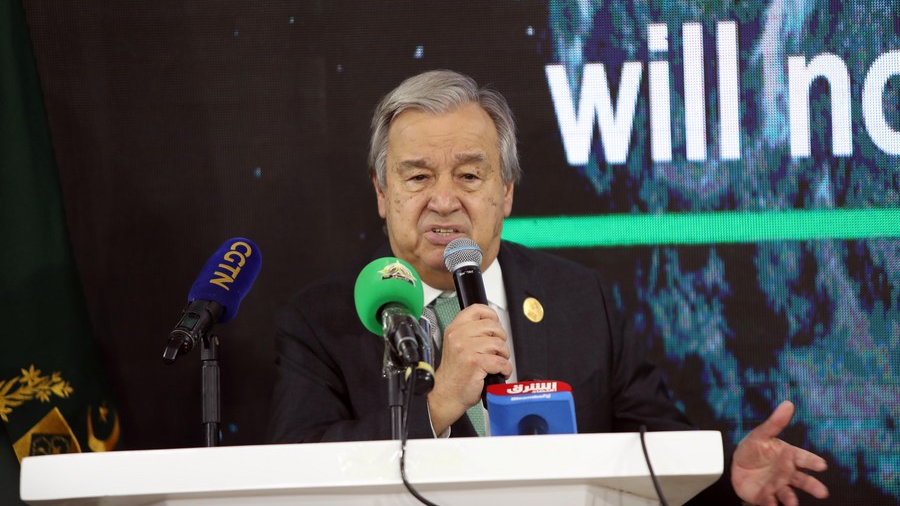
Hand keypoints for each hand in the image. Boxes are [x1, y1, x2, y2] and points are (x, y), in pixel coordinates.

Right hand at [427, 304, 510, 433]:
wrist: (446, 394)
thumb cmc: (454, 373)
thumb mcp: (456, 346)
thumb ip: (470, 333)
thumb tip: (493, 326)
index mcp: (454, 329)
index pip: (477, 310)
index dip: (491, 316)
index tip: (496, 325)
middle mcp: (458, 336)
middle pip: (492, 326)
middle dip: (501, 338)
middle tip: (498, 349)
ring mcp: (466, 349)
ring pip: (498, 343)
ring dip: (504, 354)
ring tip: (498, 361)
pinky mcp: (475, 363)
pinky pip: (500, 361)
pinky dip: (505, 368)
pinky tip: (500, 372)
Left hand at [731, 400, 828, 505]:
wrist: (735, 465)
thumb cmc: (754, 448)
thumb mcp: (761, 434)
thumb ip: (775, 422)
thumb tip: (788, 403)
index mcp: (789, 456)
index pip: (804, 458)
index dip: (812, 461)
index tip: (821, 465)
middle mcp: (787, 473)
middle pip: (803, 480)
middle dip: (812, 486)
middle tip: (822, 492)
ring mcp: (777, 486)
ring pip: (788, 494)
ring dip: (790, 499)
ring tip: (792, 503)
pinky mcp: (765, 496)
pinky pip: (769, 501)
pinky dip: (771, 504)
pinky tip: (772, 505)